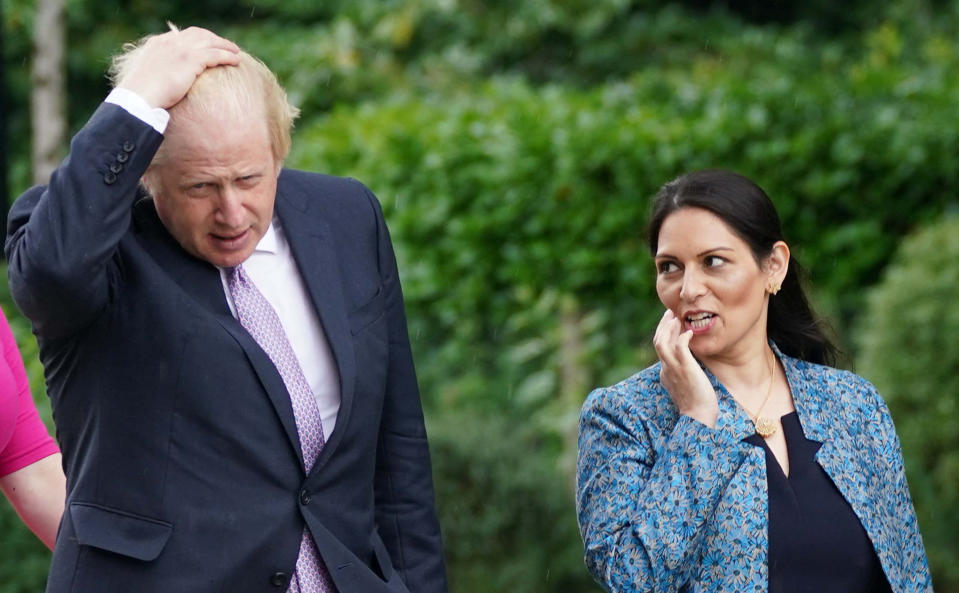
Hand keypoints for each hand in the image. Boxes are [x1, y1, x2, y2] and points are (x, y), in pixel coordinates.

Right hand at [116, 27, 239, 109]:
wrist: (139, 97)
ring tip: (236, 53)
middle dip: (214, 39)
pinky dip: (228, 56)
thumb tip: (164, 84)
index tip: (209, 45)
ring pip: (210, 42)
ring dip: (225, 46)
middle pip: (199, 34)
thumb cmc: (141, 95)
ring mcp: (181, 49)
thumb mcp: (147, 77)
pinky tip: (236, 61)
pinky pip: (216, 54)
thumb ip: (158, 73)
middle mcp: (170, 42)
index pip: (183, 35)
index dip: (199, 39)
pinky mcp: (191, 60)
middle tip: (227, 46)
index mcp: (158, 44)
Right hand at [653, 310, 717, 426]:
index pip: (660, 348)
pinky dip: (683, 338)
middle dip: (663, 325)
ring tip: (676, 318)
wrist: (699, 417)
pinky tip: (690, 332)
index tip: (670, 323)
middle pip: (658, 341)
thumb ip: (684, 373)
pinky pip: (680, 348)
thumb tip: (689, 364)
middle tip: (670, 313)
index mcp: (665, 372)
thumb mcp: (686, 385)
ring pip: (663, 342)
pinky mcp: (685, 369)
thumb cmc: (697, 404)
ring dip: (669, 328)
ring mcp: (674, 369)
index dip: (663, 333)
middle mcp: (666, 369)